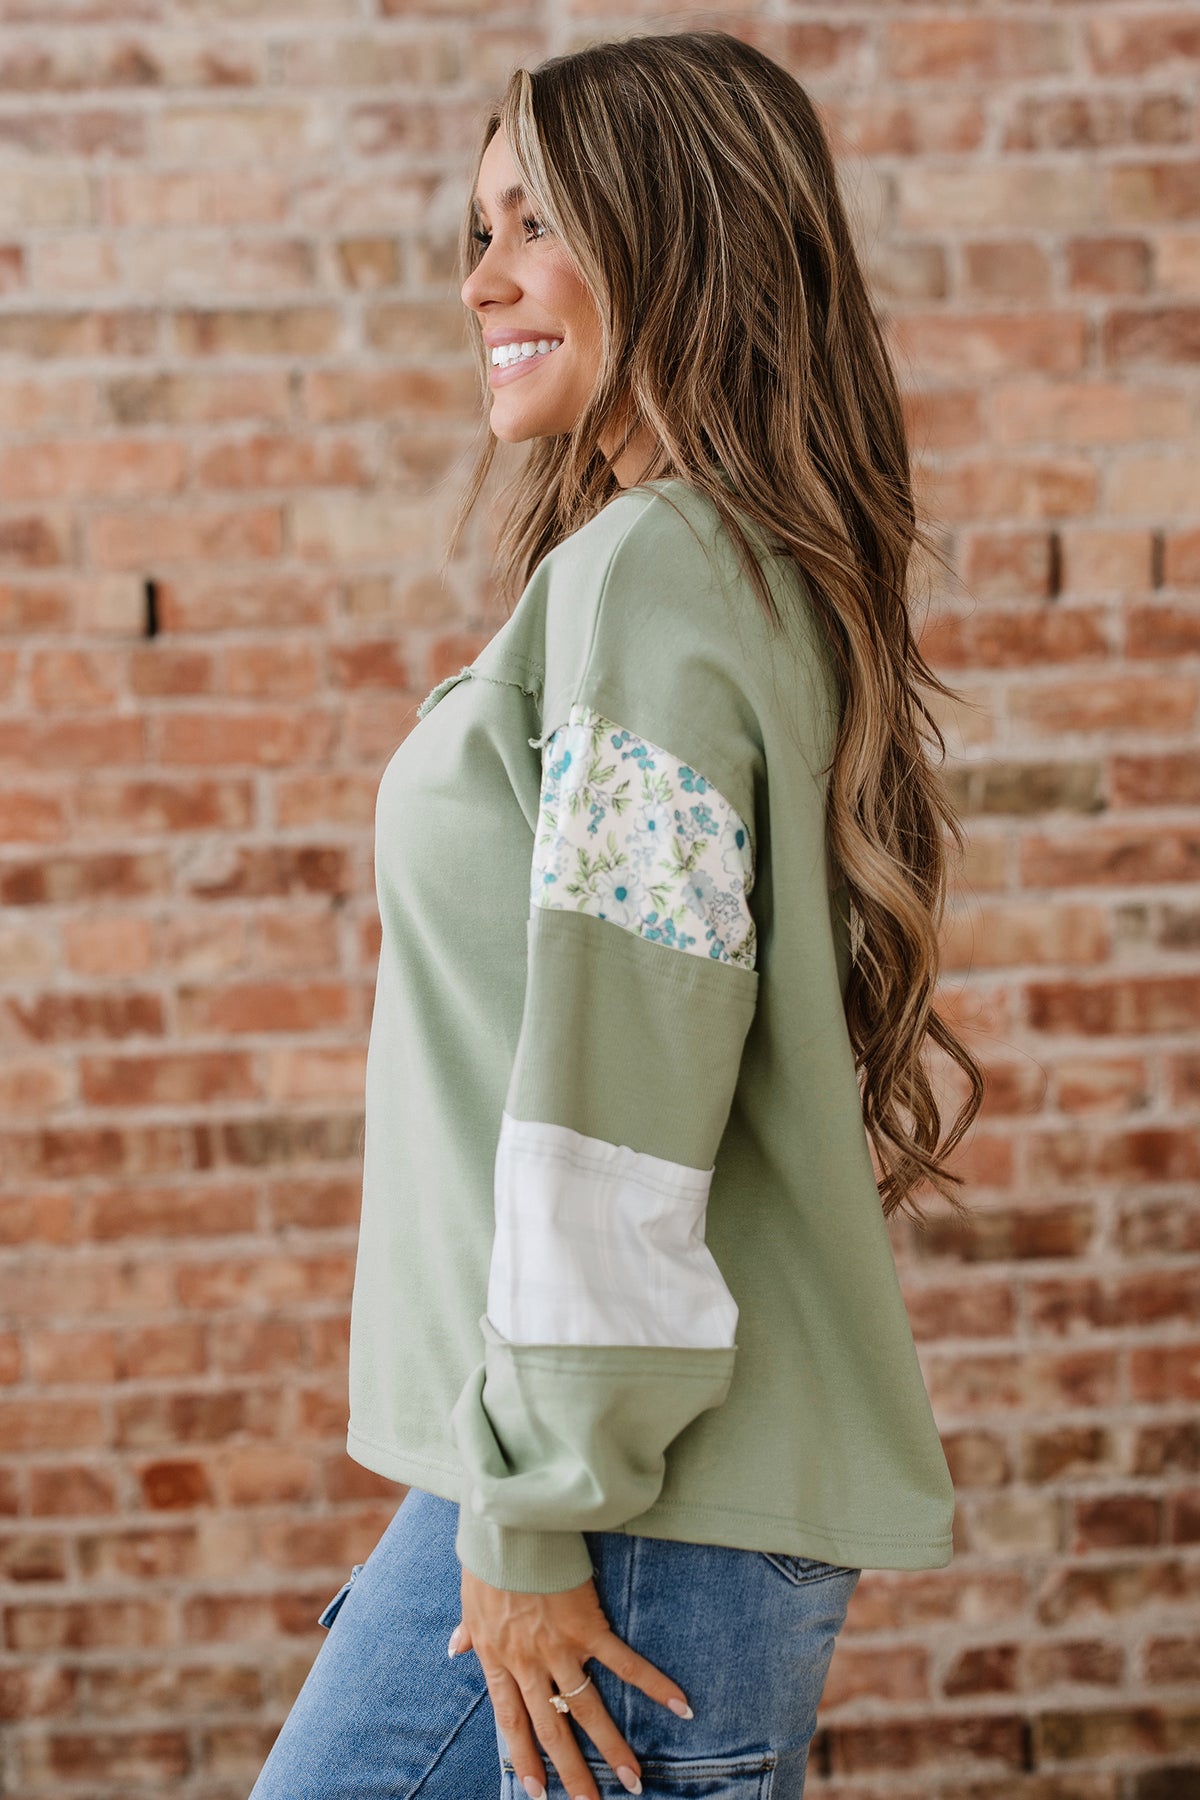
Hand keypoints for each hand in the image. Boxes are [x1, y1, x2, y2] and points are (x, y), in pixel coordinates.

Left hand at [450, 1564, 693, 1799]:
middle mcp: (529, 1663)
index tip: (536, 1790)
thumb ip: (468, 1632)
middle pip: (552, 1729)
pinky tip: (679, 1707)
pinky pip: (624, 1663)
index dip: (524, 1758)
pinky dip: (653, 1685)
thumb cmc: (488, 1559)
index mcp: (498, 1659)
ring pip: (587, 1710)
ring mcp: (560, 1648)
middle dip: (572, 1772)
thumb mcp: (469, 1601)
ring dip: (613, 1748)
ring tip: (634, 1780)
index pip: (512, 1723)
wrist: (508, 1525)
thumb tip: (454, 1649)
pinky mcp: (587, 1626)